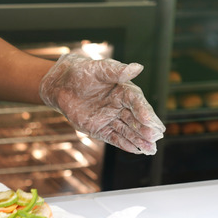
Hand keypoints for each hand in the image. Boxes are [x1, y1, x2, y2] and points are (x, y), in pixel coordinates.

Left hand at [39, 54, 164, 153]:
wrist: (61, 84)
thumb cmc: (82, 71)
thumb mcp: (98, 69)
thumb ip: (117, 71)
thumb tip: (137, 67)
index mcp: (123, 90)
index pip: (136, 102)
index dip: (144, 111)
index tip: (150, 121)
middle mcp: (120, 105)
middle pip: (136, 119)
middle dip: (146, 129)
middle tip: (156, 137)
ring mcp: (110, 118)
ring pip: (128, 131)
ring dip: (139, 140)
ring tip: (151, 149)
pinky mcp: (100, 128)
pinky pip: (114, 138)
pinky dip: (125, 144)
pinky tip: (136, 150)